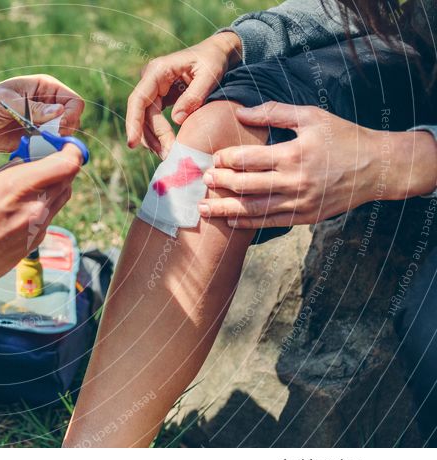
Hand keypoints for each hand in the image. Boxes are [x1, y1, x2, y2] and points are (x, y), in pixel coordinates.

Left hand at [0, 75, 84, 151]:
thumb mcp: (5, 102)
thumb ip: (32, 109)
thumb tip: (59, 112)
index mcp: (45, 88)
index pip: (74, 101)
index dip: (71, 115)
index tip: (58, 128)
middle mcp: (48, 105)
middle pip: (72, 121)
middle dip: (64, 133)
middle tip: (46, 141)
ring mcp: (42, 124)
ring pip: (63, 138)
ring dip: (55, 145)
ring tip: (37, 147)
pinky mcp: (34, 140)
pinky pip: (49, 149)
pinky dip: (45, 154)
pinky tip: (33, 154)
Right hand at [0, 145, 83, 308]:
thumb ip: (8, 171)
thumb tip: (25, 163)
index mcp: (19, 186)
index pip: (67, 165)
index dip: (72, 152)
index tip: (65, 147)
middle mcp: (35, 207)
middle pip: (68, 180)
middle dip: (61, 167)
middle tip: (47, 162)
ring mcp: (38, 227)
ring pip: (60, 198)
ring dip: (53, 186)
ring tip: (31, 185)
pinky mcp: (36, 241)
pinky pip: (49, 216)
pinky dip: (42, 206)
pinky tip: (19, 209)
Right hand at [126, 32, 241, 157]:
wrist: (217, 53)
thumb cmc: (214, 60)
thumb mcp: (210, 76)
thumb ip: (194, 96)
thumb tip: (177, 120)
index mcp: (158, 70)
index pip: (138, 99)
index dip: (133, 122)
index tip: (132, 143)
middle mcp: (150, 79)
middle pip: (141, 113)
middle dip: (150, 136)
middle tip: (166, 154)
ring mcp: (154, 89)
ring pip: (145, 119)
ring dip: (153, 138)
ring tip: (167, 154)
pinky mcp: (160, 98)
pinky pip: (153, 118)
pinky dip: (159, 134)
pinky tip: (166, 146)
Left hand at [197, 102, 436, 228]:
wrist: (378, 167)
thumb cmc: (343, 137)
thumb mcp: (312, 116)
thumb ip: (274, 112)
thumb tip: (240, 111)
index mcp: (294, 154)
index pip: (250, 159)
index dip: (228, 159)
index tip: (214, 158)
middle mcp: (295, 181)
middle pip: (247, 185)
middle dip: (221, 183)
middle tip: (204, 180)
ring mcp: (300, 202)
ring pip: (254, 209)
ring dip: (226, 209)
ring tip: (204, 208)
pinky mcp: (305, 217)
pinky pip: (270, 223)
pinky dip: (248, 223)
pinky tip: (230, 222)